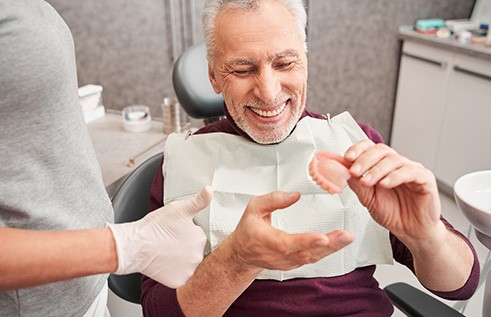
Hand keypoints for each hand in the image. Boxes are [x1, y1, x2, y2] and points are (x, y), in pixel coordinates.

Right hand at [107, 186, 211, 287]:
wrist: (134, 246)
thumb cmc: (155, 226)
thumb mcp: (178, 208)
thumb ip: (198, 201)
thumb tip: (210, 190)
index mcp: (200, 238)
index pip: (198, 235)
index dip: (186, 232)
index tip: (175, 231)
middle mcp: (198, 256)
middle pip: (195, 250)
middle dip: (185, 246)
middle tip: (169, 242)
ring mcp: (188, 271)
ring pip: (188, 264)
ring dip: (181, 259)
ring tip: (166, 252)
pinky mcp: (178, 282)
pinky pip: (181, 277)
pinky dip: (174, 272)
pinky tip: (165, 263)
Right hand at [228, 191, 353, 271]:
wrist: (242, 254)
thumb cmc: (248, 230)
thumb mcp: (254, 208)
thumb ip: (273, 200)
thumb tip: (295, 195)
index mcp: (267, 241)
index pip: (288, 243)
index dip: (306, 241)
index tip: (322, 237)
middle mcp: (279, 255)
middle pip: (307, 253)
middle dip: (329, 245)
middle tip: (346, 236)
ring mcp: (288, 262)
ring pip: (313, 257)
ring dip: (332, 248)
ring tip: (347, 237)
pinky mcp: (295, 263)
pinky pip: (313, 258)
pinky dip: (327, 251)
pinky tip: (339, 242)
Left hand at [344, 140, 442, 242]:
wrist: (410, 231)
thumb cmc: (392, 213)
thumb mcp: (368, 199)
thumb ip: (357, 184)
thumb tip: (342, 170)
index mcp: (382, 165)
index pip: (370, 147)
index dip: (358, 149)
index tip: (347, 158)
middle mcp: (397, 164)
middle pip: (381, 150)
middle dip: (365, 160)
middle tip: (354, 171)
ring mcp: (412, 169)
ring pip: (394, 160)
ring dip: (377, 170)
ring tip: (366, 181)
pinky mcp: (425, 179)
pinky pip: (411, 172)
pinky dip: (395, 176)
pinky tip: (384, 184)